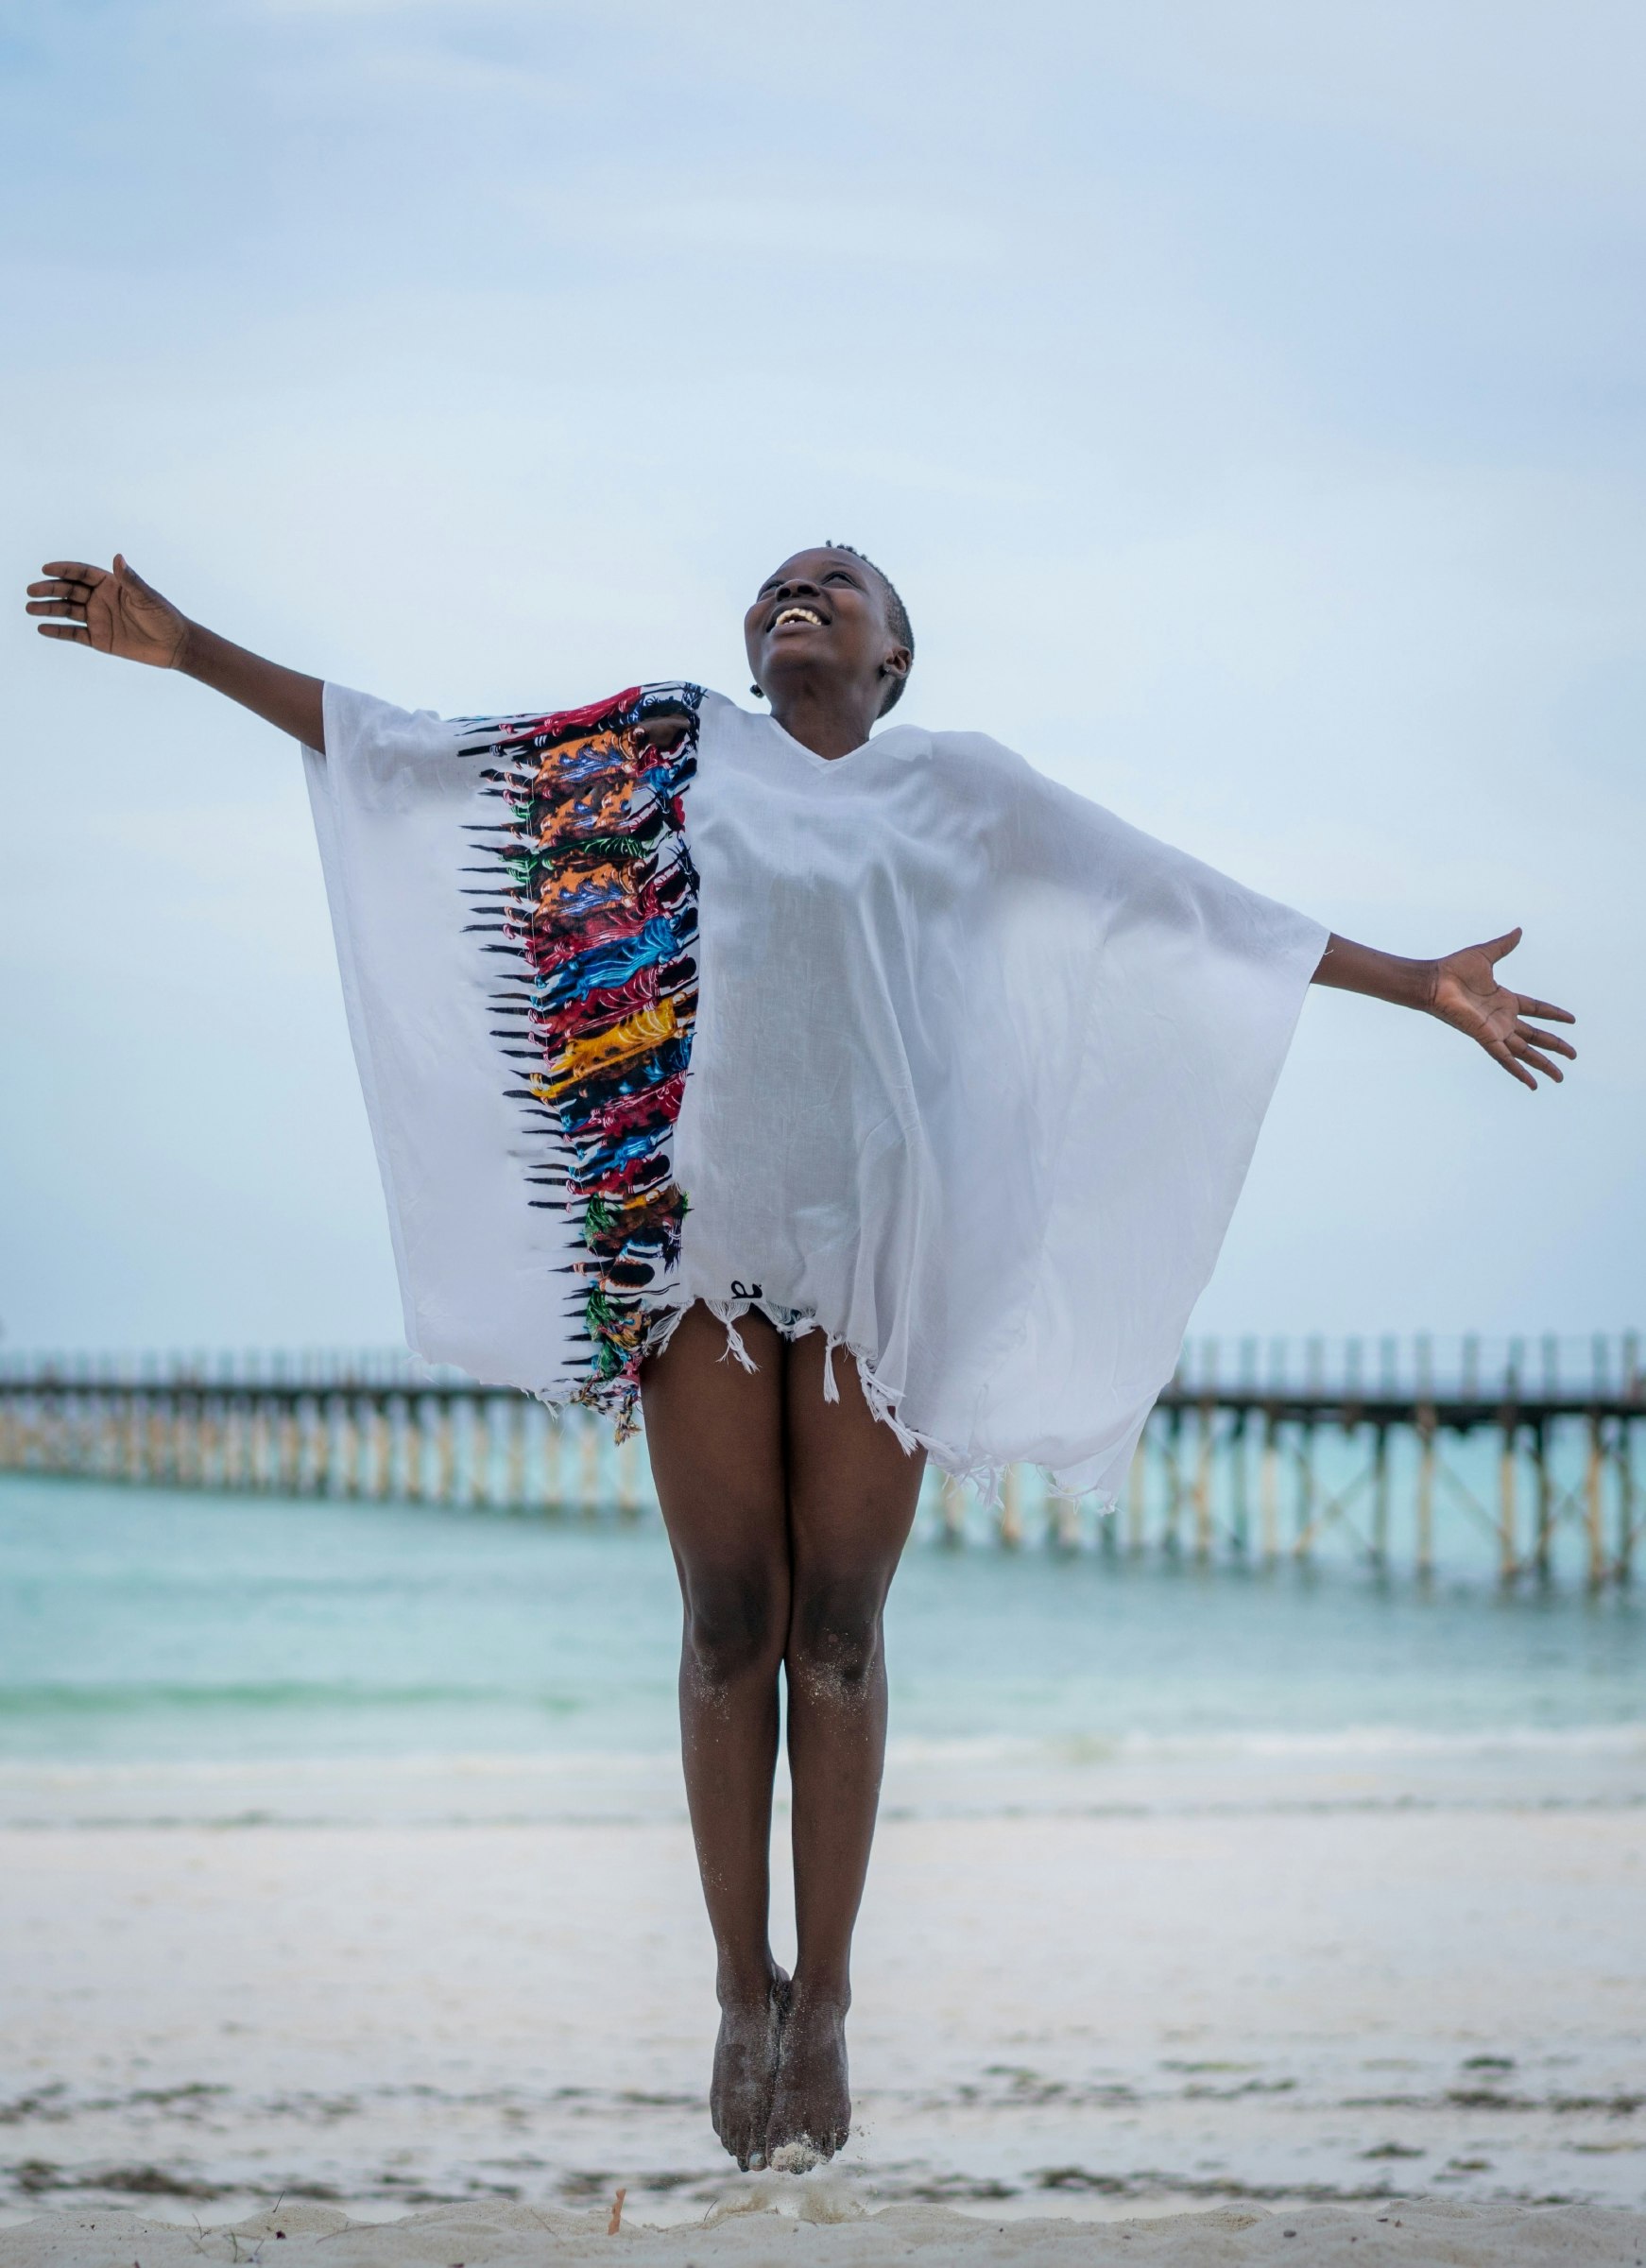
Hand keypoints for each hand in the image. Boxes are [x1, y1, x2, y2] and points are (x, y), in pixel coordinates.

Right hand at [26, 555, 188, 667]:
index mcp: (111, 585)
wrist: (174, 645)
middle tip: (31, 590)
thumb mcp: (147, 598)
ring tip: (30, 608)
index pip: (81, 574)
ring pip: (67, 611)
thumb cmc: (164, 617)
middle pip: (69, 591)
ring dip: (49, 609)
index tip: (46, 569)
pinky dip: (58, 632)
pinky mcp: (99, 639)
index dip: (63, 570)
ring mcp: (98, 619)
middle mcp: (101, 600)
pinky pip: (74, 634)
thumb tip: (118, 558)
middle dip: (50, 590)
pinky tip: (43, 628)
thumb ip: (130, 580)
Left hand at [1427, 929, 1575, 1090]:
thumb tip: (1519, 931)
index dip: (1554, 1015)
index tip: (1572, 1020)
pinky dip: (1519, 1072)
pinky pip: (1506, 1059)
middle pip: (1536, 1036)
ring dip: (1544, 1064)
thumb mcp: (1486, 955)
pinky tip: (1533, 1084)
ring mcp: (1495, 1031)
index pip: (1536, 1010)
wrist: (1434, 982)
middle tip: (1573, 1055)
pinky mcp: (1486, 1038)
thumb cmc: (1452, 969)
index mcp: (1504, 1000)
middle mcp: (1502, 1019)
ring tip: (1560, 1077)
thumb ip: (1504, 945)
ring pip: (1526, 1052)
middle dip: (1555, 1046)